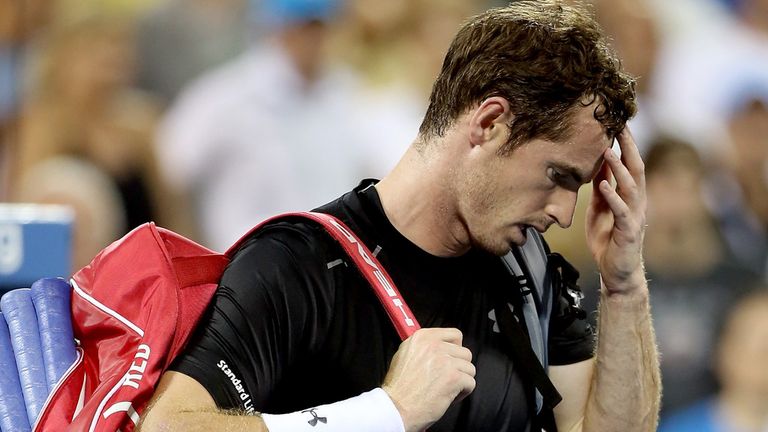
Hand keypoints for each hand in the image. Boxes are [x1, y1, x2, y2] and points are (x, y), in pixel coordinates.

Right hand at [381, 328, 475, 431]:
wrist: (396, 407)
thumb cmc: (398, 387)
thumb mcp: (404, 354)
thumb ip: (423, 347)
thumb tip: (440, 346)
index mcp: (422, 337)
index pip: (454, 334)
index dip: (455, 349)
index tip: (451, 359)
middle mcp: (434, 345)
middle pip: (465, 352)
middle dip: (459, 367)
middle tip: (448, 378)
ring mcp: (445, 361)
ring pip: (470, 368)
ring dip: (462, 380)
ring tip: (448, 388)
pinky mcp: (453, 377)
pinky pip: (471, 383)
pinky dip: (463, 392)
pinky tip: (450, 396)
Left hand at [585, 128, 646, 294]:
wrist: (616, 272)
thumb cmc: (608, 239)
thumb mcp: (599, 208)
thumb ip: (600, 187)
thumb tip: (596, 165)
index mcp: (629, 194)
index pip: (629, 163)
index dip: (624, 143)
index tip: (616, 122)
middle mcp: (636, 201)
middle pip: (635, 168)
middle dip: (628, 147)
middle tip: (619, 126)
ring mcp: (634, 215)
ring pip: (631, 186)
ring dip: (619, 168)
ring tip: (607, 152)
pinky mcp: (628, 231)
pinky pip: (622, 211)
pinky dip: (613, 197)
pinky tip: (603, 187)